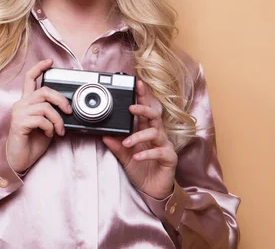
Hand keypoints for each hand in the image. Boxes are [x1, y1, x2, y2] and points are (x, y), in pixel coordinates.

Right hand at [6, 59, 72, 173]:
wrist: (20, 160)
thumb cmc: (32, 143)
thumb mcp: (47, 124)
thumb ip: (52, 113)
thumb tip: (67, 108)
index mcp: (27, 102)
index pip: (30, 79)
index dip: (40, 68)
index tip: (50, 62)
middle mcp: (21, 104)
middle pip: (44, 91)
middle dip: (61, 99)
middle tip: (68, 110)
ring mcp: (19, 113)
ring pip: (45, 107)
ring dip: (57, 120)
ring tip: (58, 130)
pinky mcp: (19, 123)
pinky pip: (41, 119)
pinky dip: (50, 127)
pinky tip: (48, 134)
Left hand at [102, 80, 177, 199]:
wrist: (152, 191)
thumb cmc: (141, 170)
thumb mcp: (124, 157)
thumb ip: (116, 146)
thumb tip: (105, 135)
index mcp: (146, 131)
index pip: (144, 111)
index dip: (142, 97)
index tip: (137, 84)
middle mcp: (157, 135)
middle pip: (154, 116)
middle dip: (143, 109)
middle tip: (131, 108)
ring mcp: (164, 145)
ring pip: (155, 133)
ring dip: (139, 136)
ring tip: (127, 143)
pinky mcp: (169, 157)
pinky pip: (159, 151)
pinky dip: (147, 153)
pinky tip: (137, 157)